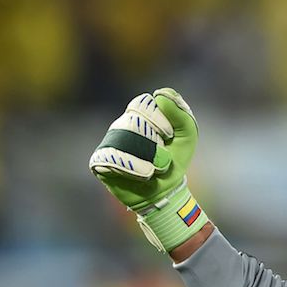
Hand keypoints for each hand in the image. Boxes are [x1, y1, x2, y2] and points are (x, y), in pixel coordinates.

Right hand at [88, 88, 207, 251]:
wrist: (166, 190)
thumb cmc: (175, 159)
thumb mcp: (187, 136)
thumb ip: (181, 114)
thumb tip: (160, 95)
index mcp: (140, 113)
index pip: (143, 103)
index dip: (160, 119)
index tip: (170, 135)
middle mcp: (121, 125)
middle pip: (133, 121)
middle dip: (155, 141)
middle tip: (165, 157)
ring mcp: (109, 142)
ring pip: (123, 139)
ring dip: (148, 157)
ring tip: (157, 169)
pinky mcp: (99, 162)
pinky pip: (111, 158)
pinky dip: (133, 168)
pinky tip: (145, 175)